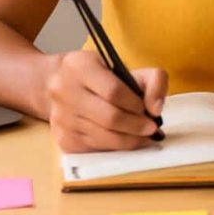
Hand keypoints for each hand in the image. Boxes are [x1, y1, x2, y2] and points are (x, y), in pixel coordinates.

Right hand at [45, 50, 167, 152]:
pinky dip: (115, 147)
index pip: (113, 91)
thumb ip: (152, 80)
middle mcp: (64, 91)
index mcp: (79, 67)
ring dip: (129, 140)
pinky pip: (96, 148)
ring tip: (143, 136)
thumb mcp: (125, 66)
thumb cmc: (98, 75)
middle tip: (151, 129)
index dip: (135, 104)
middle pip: (109, 117)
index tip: (148, 110)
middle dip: (136, 126)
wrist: (58, 84)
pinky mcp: (63, 138)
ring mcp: (61, 117)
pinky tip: (125, 140)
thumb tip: (156, 109)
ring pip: (104, 136)